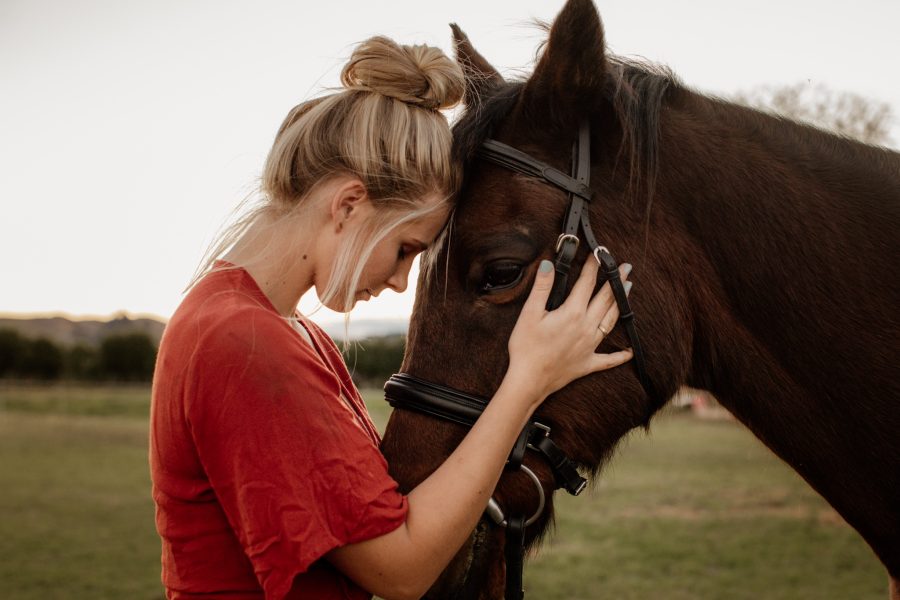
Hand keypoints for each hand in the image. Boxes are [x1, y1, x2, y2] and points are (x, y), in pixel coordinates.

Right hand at [506, 258, 633, 403]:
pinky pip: (608, 360)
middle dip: (616, 280)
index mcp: (573, 313)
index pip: (587, 284)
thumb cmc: (526, 347)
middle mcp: (586, 327)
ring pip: (611, 321)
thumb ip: (542, 288)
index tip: (598, 253)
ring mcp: (590, 346)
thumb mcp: (529, 314)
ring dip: (620, 303)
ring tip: (629, 289)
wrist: (529, 381)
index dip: (593, 266)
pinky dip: (620, 356)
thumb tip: (549, 265)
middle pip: (606, 299)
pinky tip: (629, 352)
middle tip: (626, 267)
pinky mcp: (588, 363)